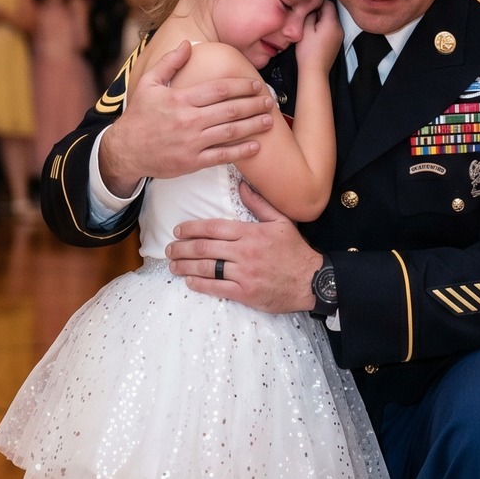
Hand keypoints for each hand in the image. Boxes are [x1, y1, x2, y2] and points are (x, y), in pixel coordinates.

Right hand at [97, 37, 273, 198]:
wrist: (126, 150)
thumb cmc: (139, 115)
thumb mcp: (148, 83)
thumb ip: (169, 63)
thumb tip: (188, 44)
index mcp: (180, 99)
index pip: (219, 89)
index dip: (242, 86)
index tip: (256, 84)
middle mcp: (189, 120)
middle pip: (230, 110)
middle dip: (254, 104)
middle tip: (270, 100)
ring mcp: (192, 142)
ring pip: (230, 132)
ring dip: (253, 126)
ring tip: (269, 120)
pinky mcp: (192, 161)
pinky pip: (222, 156)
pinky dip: (241, 151)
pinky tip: (256, 146)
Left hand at [166, 183, 320, 310]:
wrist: (310, 280)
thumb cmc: (295, 251)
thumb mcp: (281, 221)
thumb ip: (259, 203)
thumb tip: (242, 185)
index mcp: (250, 233)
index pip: (214, 228)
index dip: (192, 229)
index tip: (179, 230)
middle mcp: (244, 252)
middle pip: (205, 248)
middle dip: (182, 248)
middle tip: (169, 249)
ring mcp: (244, 274)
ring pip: (207, 268)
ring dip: (186, 266)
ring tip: (173, 265)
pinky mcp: (245, 293)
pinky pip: (217, 288)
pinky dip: (200, 285)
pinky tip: (189, 282)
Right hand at [296, 0, 342, 72]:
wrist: (314, 71)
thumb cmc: (309, 52)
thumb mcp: (305, 28)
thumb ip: (310, 14)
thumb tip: (313, 8)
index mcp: (332, 23)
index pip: (329, 3)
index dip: (317, 3)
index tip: (308, 9)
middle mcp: (339, 28)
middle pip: (330, 12)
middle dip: (319, 13)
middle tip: (308, 20)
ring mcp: (339, 36)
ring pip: (330, 21)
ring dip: (320, 22)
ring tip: (311, 30)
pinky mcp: (336, 43)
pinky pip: (331, 30)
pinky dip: (323, 30)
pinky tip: (315, 37)